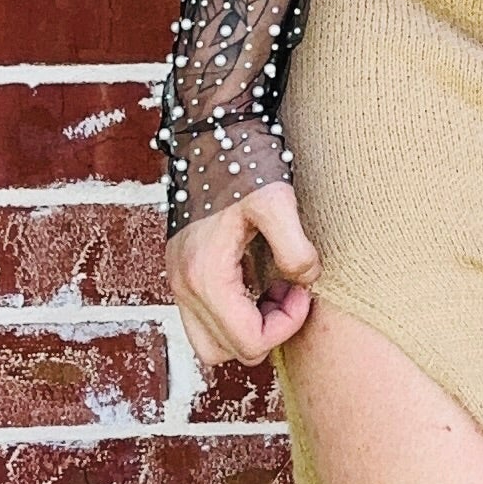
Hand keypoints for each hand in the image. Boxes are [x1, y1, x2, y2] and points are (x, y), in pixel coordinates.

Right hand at [167, 177, 319, 368]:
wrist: (210, 131)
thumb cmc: (243, 161)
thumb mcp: (278, 200)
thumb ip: (296, 248)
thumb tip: (304, 280)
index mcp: (205, 276)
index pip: (248, 342)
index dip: (285, 326)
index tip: (301, 289)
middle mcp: (183, 285)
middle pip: (225, 352)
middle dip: (265, 330)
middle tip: (287, 290)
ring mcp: (178, 280)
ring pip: (209, 342)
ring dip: (246, 326)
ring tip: (270, 287)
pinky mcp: (182, 271)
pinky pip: (204, 318)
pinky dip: (232, 312)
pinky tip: (254, 278)